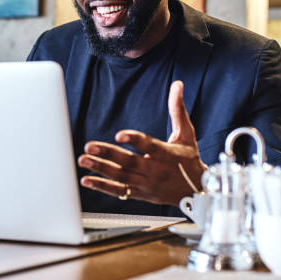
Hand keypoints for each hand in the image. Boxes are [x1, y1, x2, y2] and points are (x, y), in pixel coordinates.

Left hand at [77, 81, 206, 205]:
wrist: (197, 192)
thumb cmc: (189, 159)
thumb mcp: (187, 134)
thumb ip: (178, 109)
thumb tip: (177, 85)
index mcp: (167, 154)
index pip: (149, 145)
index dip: (134, 140)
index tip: (119, 134)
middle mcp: (155, 170)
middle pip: (129, 162)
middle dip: (108, 155)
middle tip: (89, 147)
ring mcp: (146, 184)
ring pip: (121, 176)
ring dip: (100, 169)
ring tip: (83, 160)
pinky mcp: (140, 194)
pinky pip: (120, 191)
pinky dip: (103, 187)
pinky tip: (87, 180)